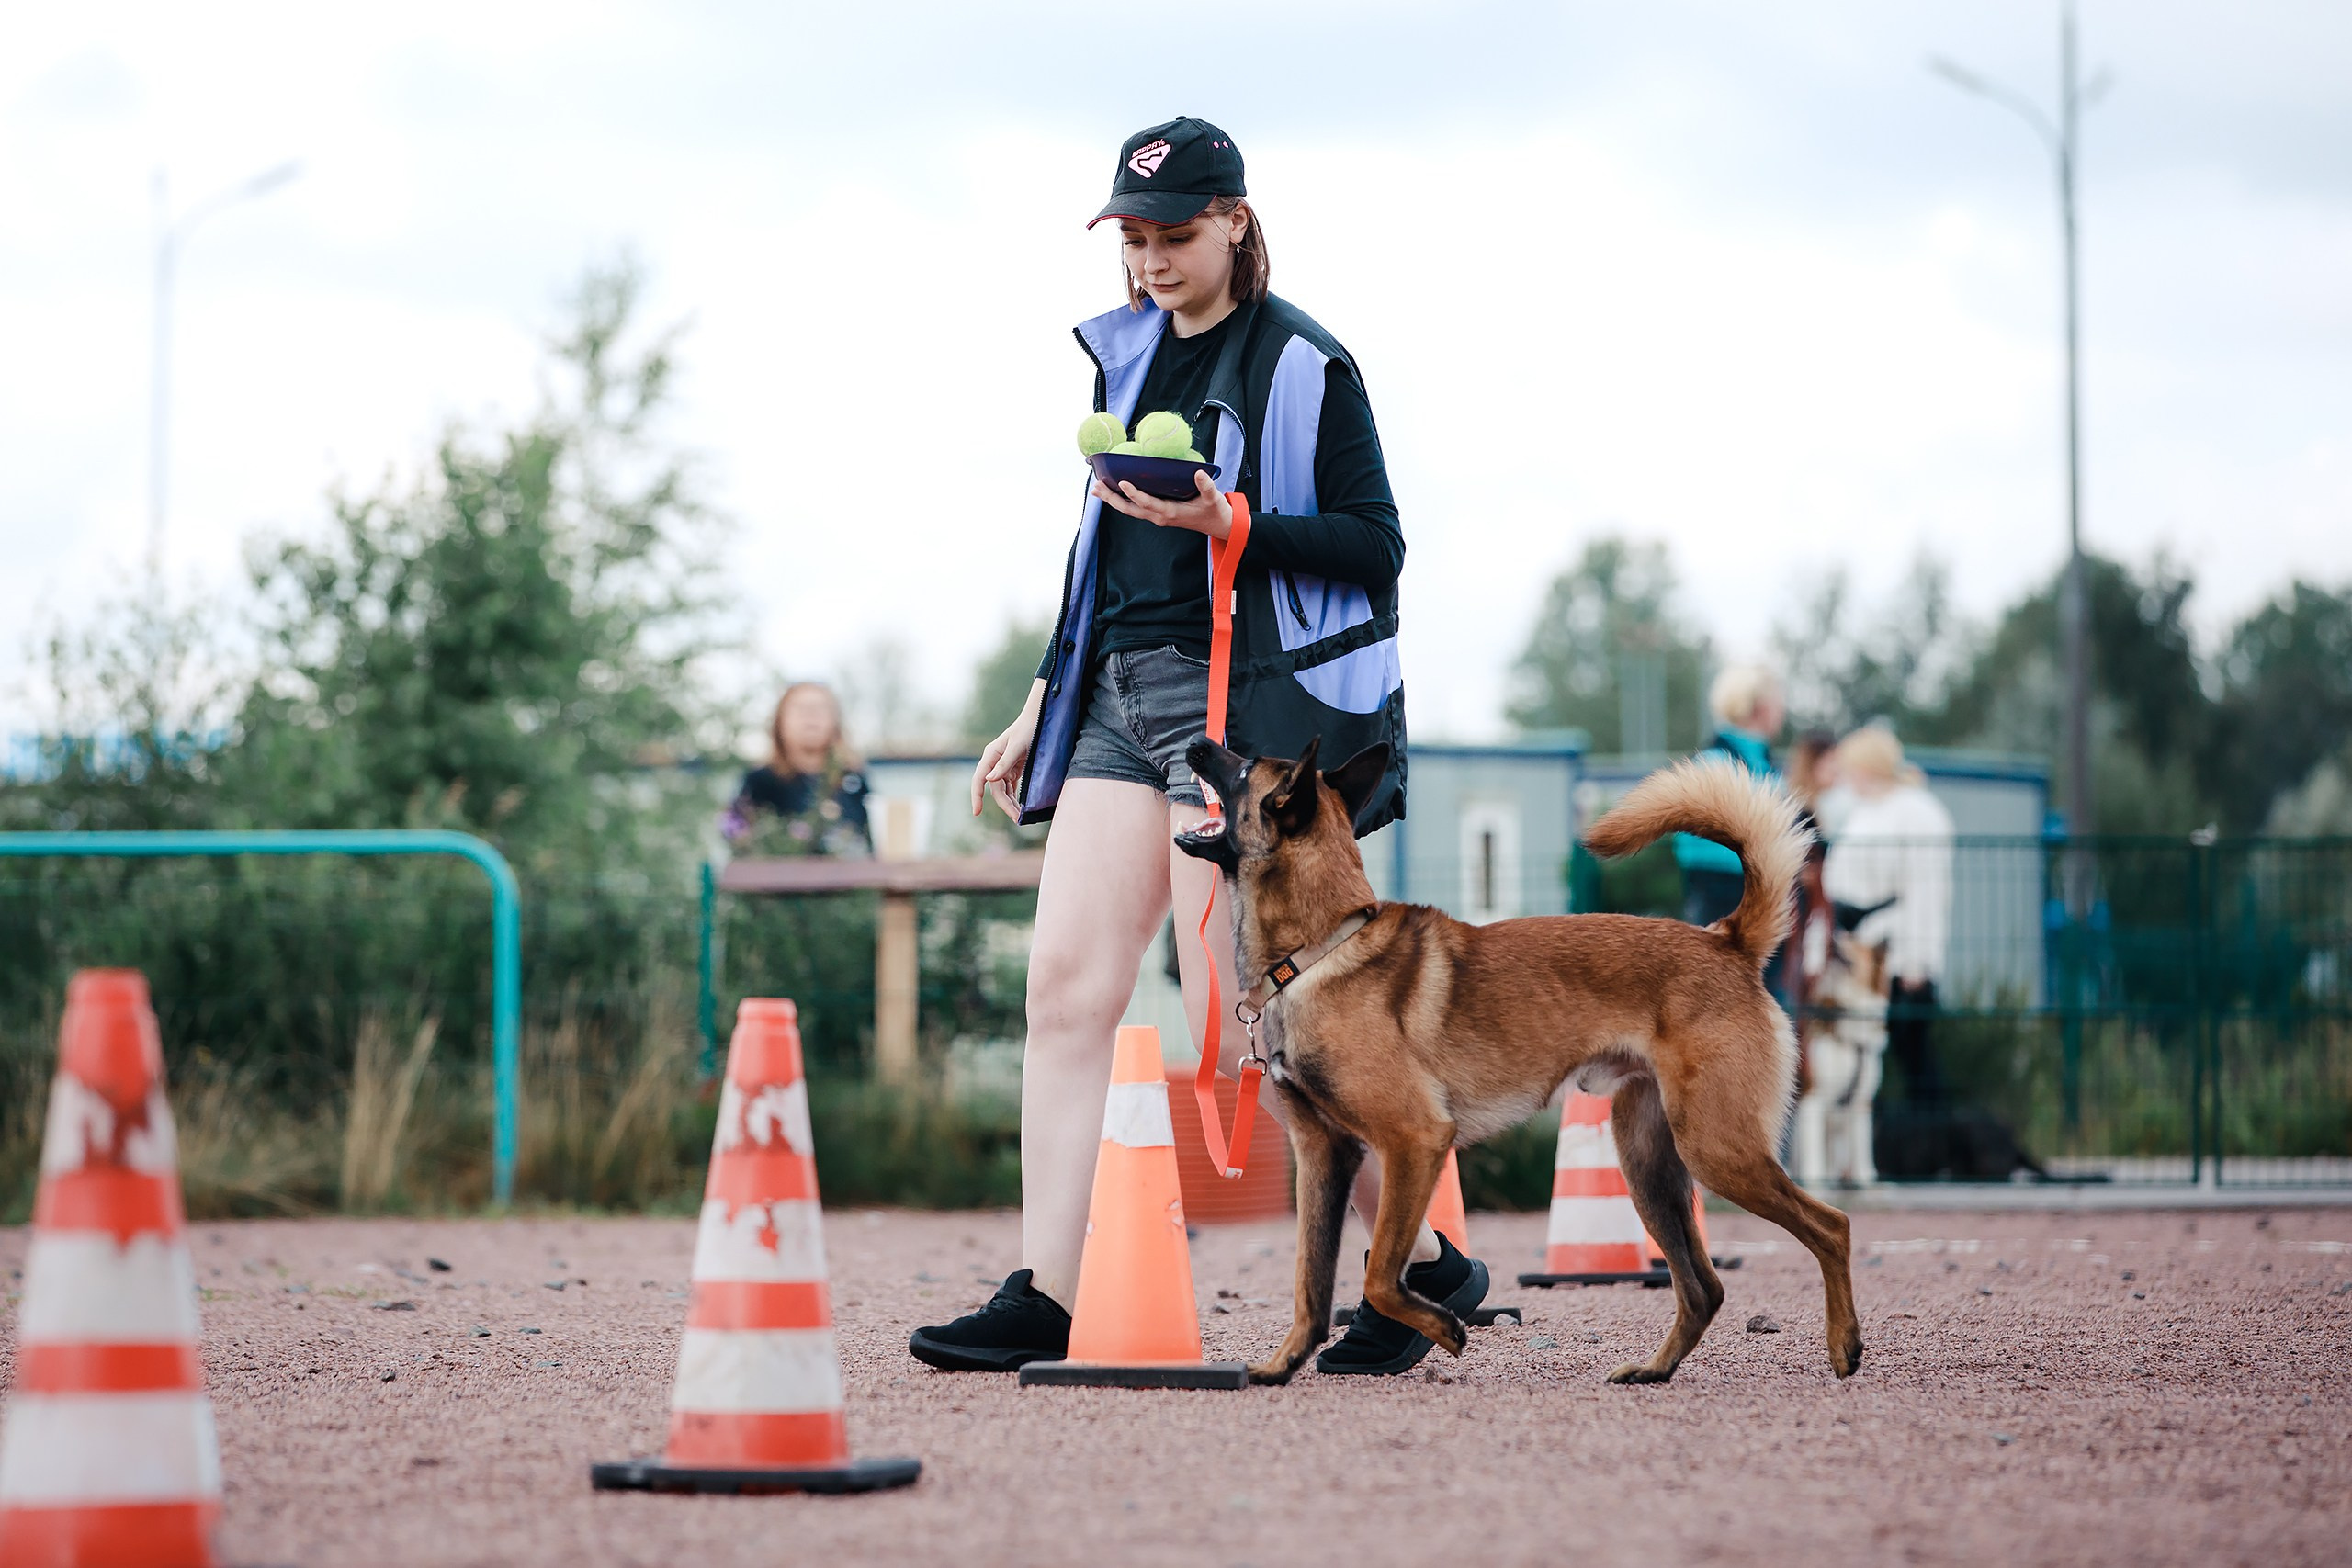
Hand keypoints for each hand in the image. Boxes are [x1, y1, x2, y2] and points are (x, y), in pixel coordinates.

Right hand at [971, 680, 1045, 820]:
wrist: (1040, 718)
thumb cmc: (1028, 729)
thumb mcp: (1017, 746)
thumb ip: (1004, 763)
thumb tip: (989, 780)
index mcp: (991, 755)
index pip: (979, 780)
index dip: (976, 796)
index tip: (977, 812)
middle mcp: (994, 762)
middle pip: (995, 789)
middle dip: (1004, 804)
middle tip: (1017, 818)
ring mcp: (1004, 766)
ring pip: (1003, 790)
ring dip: (1010, 803)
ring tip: (1020, 817)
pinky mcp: (1013, 768)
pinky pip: (1011, 787)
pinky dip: (1015, 797)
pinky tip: (1020, 807)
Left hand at [1090, 469, 1232, 538]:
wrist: (1218, 526)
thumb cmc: (1215, 511)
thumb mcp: (1214, 498)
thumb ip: (1206, 486)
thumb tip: (1199, 473)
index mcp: (1170, 512)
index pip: (1147, 503)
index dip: (1134, 493)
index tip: (1122, 482)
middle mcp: (1159, 516)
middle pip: (1130, 509)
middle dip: (1112, 498)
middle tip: (1096, 486)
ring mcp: (1156, 517)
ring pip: (1129, 510)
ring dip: (1112, 500)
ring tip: (1096, 489)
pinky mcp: (1157, 514)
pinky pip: (1135, 509)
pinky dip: (1121, 501)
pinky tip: (1113, 492)